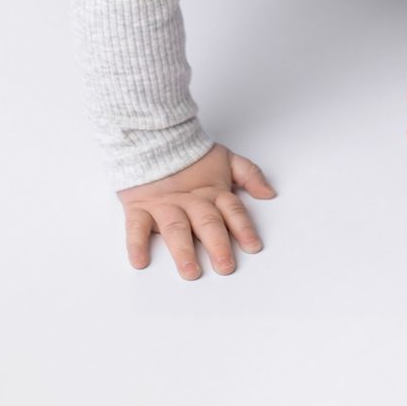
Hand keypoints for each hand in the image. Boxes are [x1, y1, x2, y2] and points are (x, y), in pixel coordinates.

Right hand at [116, 143, 275, 279]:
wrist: (152, 136)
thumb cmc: (189, 155)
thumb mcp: (225, 159)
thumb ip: (249, 174)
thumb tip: (270, 193)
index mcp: (212, 192)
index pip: (232, 211)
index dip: (243, 227)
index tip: (253, 246)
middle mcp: (190, 201)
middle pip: (207, 223)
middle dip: (217, 244)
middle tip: (225, 266)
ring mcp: (164, 204)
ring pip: (175, 228)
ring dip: (182, 250)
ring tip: (190, 269)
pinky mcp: (139, 206)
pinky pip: (136, 226)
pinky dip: (136, 244)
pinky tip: (140, 260)